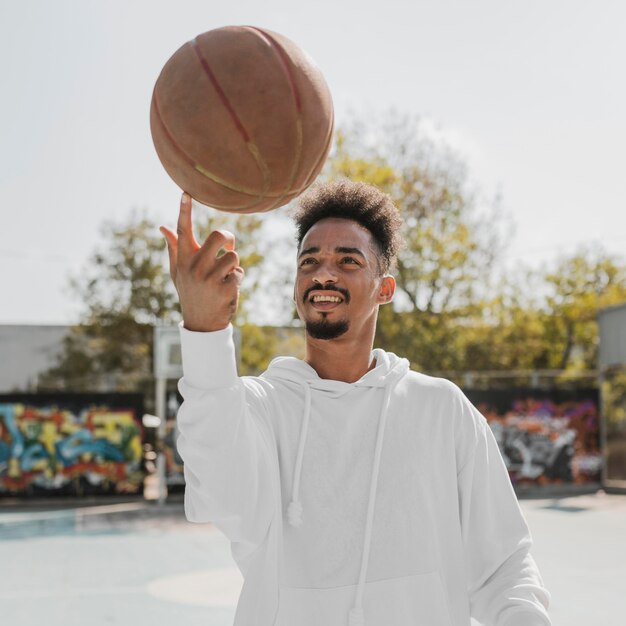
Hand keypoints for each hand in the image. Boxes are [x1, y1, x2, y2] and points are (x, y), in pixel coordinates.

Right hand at [160, 192, 243, 331]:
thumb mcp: (178, 272)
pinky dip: (237, 279)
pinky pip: (239, 272)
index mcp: (183, 260)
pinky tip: (228, 289)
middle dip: (228, 238)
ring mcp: (209, 279)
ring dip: (234, 264)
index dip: (184, 211)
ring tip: (225, 276)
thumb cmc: (191, 292)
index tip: (186, 193)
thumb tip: (163, 227)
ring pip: (233, 255)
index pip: (183, 231)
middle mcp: (194, 267)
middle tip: (227, 247)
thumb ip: (174, 248)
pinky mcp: (224, 289)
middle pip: (219, 235)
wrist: (202, 323)